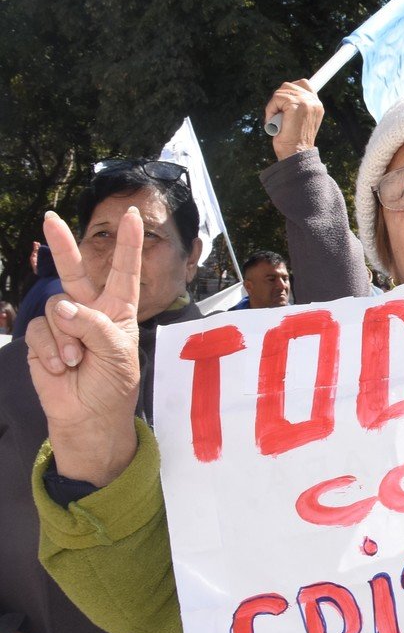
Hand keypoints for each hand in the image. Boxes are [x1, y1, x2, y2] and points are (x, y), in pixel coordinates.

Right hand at [25, 209, 142, 485]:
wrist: (89, 416)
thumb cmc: (112, 384)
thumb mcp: (117, 353)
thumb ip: (94, 326)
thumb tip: (63, 307)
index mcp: (119, 310)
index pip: (124, 272)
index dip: (129, 244)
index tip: (135, 216)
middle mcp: (90, 310)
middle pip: (75, 271)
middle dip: (62, 245)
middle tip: (50, 218)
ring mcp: (64, 323)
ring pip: (56, 309)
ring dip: (67, 338)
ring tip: (79, 361)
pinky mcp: (42, 339)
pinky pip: (39, 331)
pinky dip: (51, 350)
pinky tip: (63, 367)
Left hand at [266, 80, 325, 160]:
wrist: (295, 153)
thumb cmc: (294, 141)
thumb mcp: (299, 120)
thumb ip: (297, 106)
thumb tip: (286, 93)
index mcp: (317, 105)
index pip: (304, 83)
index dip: (292, 88)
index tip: (283, 94)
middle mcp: (314, 102)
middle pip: (288, 86)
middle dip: (279, 99)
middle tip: (279, 116)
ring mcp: (306, 102)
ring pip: (280, 92)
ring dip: (273, 106)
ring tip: (277, 122)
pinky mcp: (296, 104)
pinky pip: (276, 99)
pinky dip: (270, 110)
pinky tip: (274, 122)